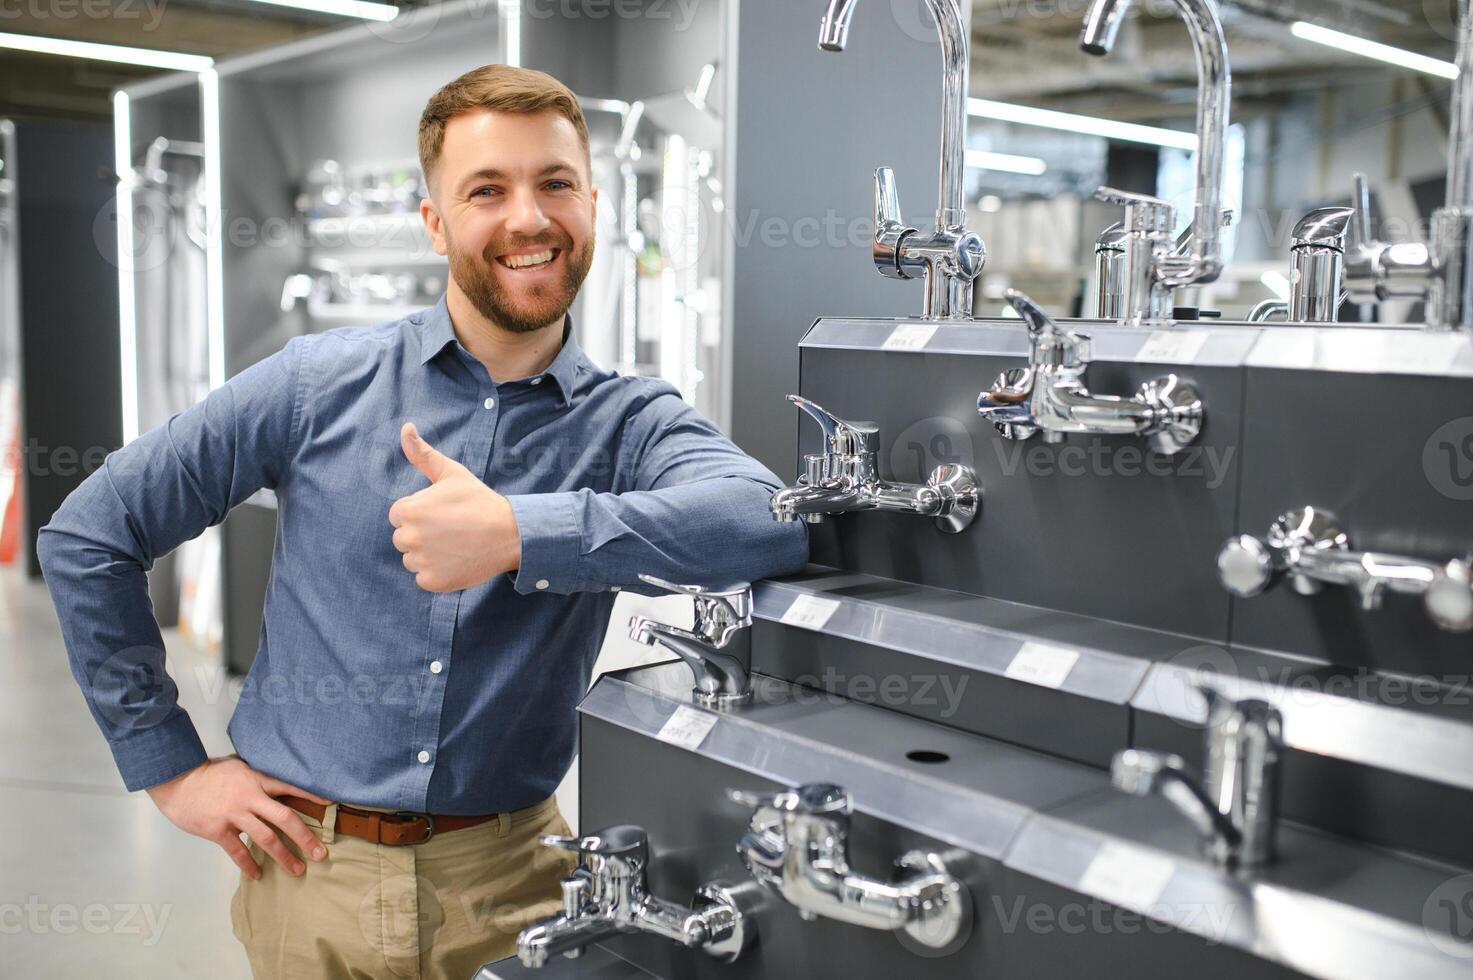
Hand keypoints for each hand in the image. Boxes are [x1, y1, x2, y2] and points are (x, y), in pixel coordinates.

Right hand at [145, 755, 330, 879]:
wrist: (178, 781)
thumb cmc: (208, 772)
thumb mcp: (239, 767)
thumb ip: (258, 776)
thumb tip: (278, 781)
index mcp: (257, 779)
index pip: (290, 787)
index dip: (311, 796)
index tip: (330, 804)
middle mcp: (250, 797)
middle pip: (285, 818)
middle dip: (305, 837)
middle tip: (321, 853)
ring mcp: (234, 815)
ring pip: (266, 838)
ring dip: (284, 856)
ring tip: (297, 870)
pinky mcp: (218, 830)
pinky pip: (237, 851)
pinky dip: (249, 864)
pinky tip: (259, 874)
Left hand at [389, 422, 521, 592]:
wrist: (509, 533)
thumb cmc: (479, 501)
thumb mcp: (450, 473)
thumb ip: (422, 453)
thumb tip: (405, 426)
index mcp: (407, 510)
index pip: (399, 515)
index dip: (422, 513)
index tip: (444, 513)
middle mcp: (409, 538)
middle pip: (404, 539)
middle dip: (423, 535)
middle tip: (452, 529)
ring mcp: (420, 562)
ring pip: (413, 560)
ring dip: (429, 555)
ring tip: (456, 545)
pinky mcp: (432, 582)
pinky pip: (425, 578)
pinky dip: (439, 573)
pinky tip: (458, 561)